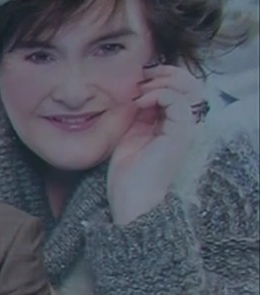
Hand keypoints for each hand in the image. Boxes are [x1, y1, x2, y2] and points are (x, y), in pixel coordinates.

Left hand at [107, 63, 204, 224]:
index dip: (163, 76)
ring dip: (164, 81)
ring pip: (189, 89)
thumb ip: (137, 113)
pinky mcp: (179, 133)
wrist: (130, 198)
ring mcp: (183, 129)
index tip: (140, 76)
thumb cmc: (127, 173)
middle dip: (167, 72)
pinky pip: (177, 102)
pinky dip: (159, 94)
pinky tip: (140, 101)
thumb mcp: (128, 134)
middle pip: (190, 84)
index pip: (179, 88)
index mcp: (171, 124)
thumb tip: (136, 91)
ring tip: (142, 88)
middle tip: (144, 74)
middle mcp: (182, 125)